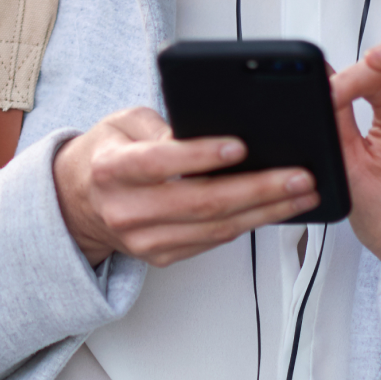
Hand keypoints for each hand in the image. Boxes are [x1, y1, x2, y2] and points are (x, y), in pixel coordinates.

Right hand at [54, 107, 317, 267]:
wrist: (79, 202)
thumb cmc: (108, 154)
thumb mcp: (124, 122)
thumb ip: (161, 124)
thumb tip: (209, 133)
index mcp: (112, 168)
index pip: (159, 162)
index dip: (200, 156)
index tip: (240, 147)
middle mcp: (126, 208)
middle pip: (200, 203)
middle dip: (257, 189)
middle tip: (298, 176)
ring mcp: (144, 239)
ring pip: (215, 229)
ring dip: (265, 212)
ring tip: (301, 194)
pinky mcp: (161, 256)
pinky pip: (213, 243)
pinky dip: (248, 225)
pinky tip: (274, 210)